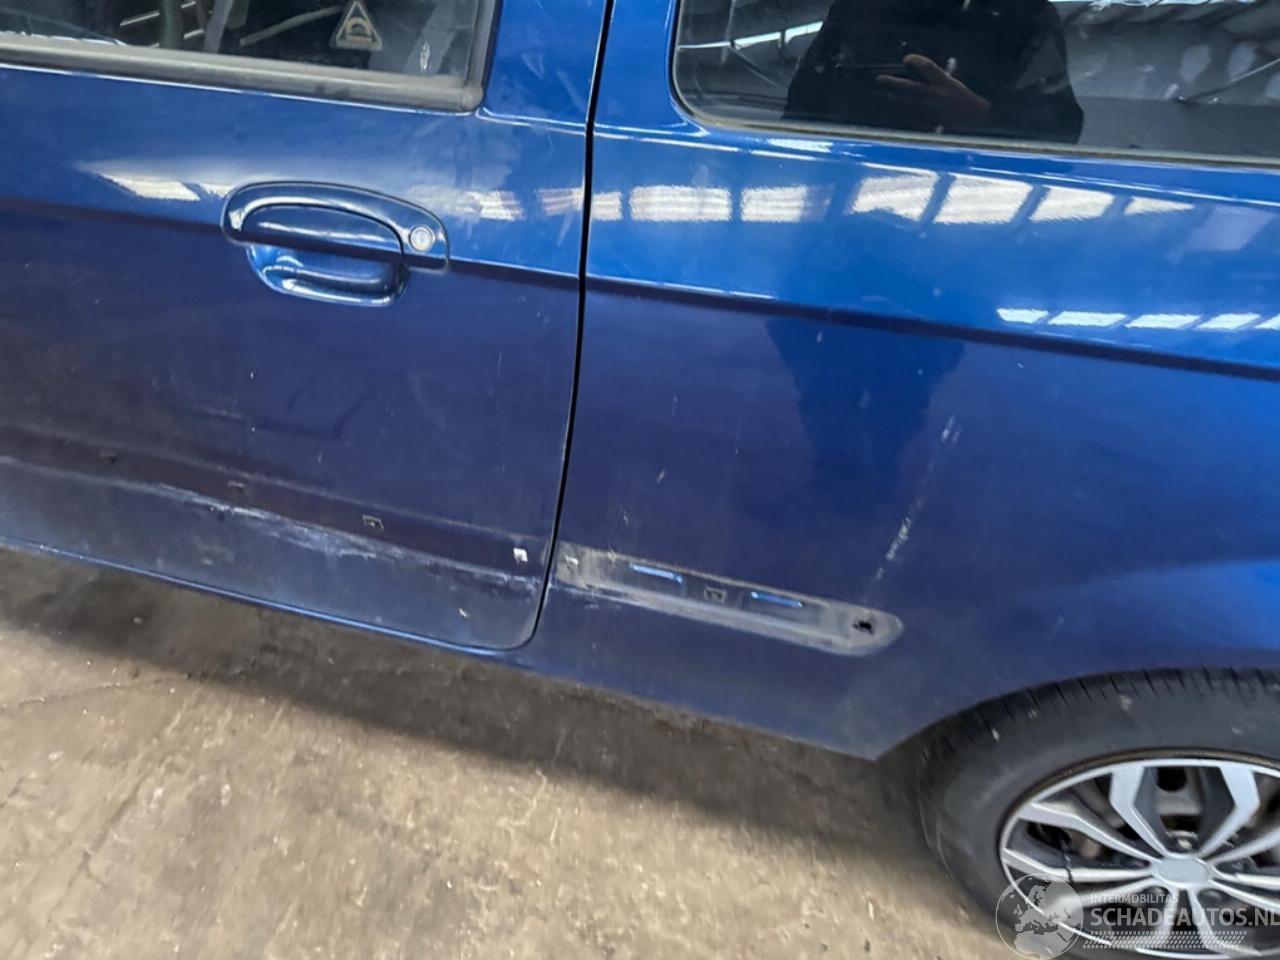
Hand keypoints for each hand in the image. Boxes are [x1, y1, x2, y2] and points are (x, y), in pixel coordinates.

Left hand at [875, 54, 991, 128]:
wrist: (977, 120)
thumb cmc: (965, 100)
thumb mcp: (953, 85)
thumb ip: (937, 79)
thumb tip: (919, 73)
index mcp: (945, 82)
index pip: (928, 67)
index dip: (916, 61)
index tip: (906, 59)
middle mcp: (936, 95)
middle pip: (910, 88)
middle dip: (893, 83)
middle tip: (879, 80)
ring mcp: (931, 110)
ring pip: (905, 105)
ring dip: (890, 101)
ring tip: (877, 96)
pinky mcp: (929, 122)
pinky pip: (910, 118)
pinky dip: (898, 115)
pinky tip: (888, 112)